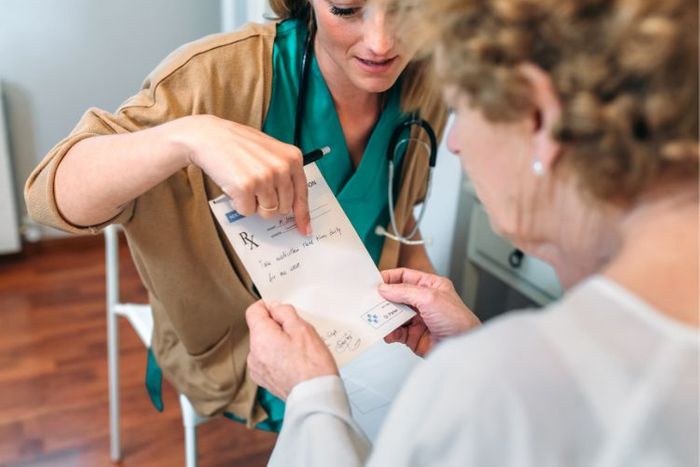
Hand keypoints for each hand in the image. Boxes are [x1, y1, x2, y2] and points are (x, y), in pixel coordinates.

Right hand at [169, 115, 309, 233]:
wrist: (209, 136)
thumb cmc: (238, 144)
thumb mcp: (270, 152)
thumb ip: (284, 174)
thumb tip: (293, 207)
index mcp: (293, 158)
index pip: (302, 194)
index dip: (302, 215)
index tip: (304, 229)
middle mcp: (282, 167)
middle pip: (284, 207)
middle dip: (269, 204)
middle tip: (255, 188)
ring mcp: (265, 177)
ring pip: (267, 212)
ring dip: (253, 203)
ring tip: (244, 182)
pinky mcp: (246, 187)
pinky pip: (247, 211)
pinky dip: (238, 203)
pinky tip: (233, 185)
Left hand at [246, 300, 337, 399]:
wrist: (315, 396)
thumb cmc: (312, 364)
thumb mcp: (303, 328)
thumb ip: (285, 313)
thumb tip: (274, 308)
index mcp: (261, 337)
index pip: (253, 311)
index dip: (267, 307)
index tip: (280, 310)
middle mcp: (253, 353)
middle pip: (260, 330)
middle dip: (276, 328)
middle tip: (298, 334)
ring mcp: (257, 369)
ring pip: (264, 346)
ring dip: (277, 344)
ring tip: (297, 352)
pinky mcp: (263, 380)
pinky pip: (267, 361)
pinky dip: (277, 358)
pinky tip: (293, 364)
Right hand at [379, 268, 479, 354]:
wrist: (463, 348)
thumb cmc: (457, 320)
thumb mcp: (429, 298)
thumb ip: (405, 291)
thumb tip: (385, 288)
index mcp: (430, 286)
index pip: (404, 277)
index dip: (389, 278)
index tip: (374, 282)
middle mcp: (423, 301)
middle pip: (396, 296)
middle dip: (383, 299)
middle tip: (370, 301)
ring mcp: (418, 319)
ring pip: (393, 314)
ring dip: (384, 317)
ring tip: (376, 319)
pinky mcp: (414, 335)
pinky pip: (396, 331)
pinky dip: (389, 332)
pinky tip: (388, 333)